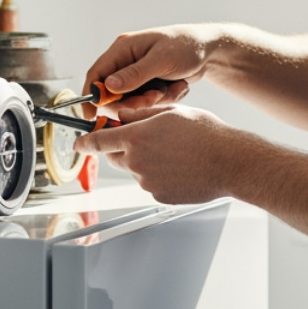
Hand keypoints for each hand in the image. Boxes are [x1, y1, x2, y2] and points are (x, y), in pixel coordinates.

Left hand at [74, 104, 252, 204]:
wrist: (229, 162)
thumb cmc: (206, 134)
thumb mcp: (171, 113)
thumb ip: (140, 115)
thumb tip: (121, 116)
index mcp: (137, 137)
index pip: (99, 141)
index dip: (85, 141)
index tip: (78, 142)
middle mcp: (137, 161)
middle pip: (115, 156)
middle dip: (122, 148)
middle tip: (146, 140)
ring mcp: (147, 182)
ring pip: (135, 170)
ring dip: (145, 162)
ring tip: (174, 154)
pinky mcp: (158, 196)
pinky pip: (151, 184)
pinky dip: (159, 176)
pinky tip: (179, 168)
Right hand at [79, 24, 221, 113]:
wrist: (210, 50)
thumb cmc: (187, 46)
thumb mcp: (161, 60)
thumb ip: (135, 74)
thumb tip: (108, 86)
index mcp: (123, 49)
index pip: (96, 74)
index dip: (91, 96)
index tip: (90, 116)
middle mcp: (126, 61)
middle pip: (113, 94)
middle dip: (133, 102)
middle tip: (154, 98)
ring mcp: (137, 74)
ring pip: (132, 101)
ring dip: (153, 101)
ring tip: (171, 88)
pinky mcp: (149, 84)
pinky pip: (148, 102)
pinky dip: (164, 99)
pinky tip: (177, 87)